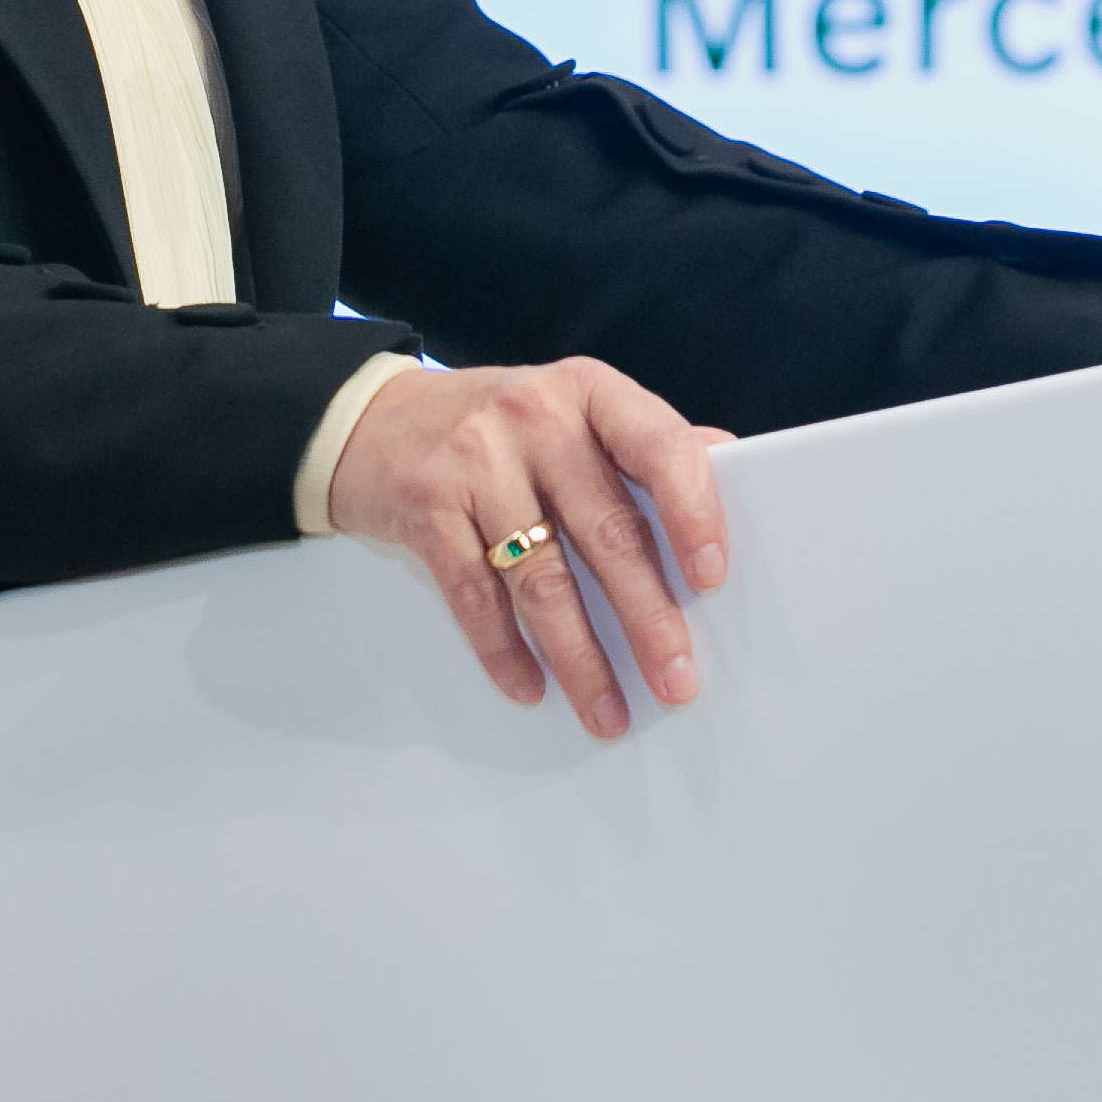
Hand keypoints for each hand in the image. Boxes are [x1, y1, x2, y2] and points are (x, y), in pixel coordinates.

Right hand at [324, 359, 731, 739]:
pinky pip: (475, 596)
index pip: (659, 445)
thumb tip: (729, 466)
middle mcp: (534, 418)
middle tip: (676, 679)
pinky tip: (530, 686)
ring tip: (608, 710)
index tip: (713, 576)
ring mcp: (475, 462)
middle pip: (606, 529)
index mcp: (589, 391)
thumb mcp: (573, 411)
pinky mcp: (426, 507)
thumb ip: (643, 441)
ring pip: (542, 577)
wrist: (372, 421)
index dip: (693, 511)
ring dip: (580, 656)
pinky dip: (504, 651)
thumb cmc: (497, 426)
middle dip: (647, 616)